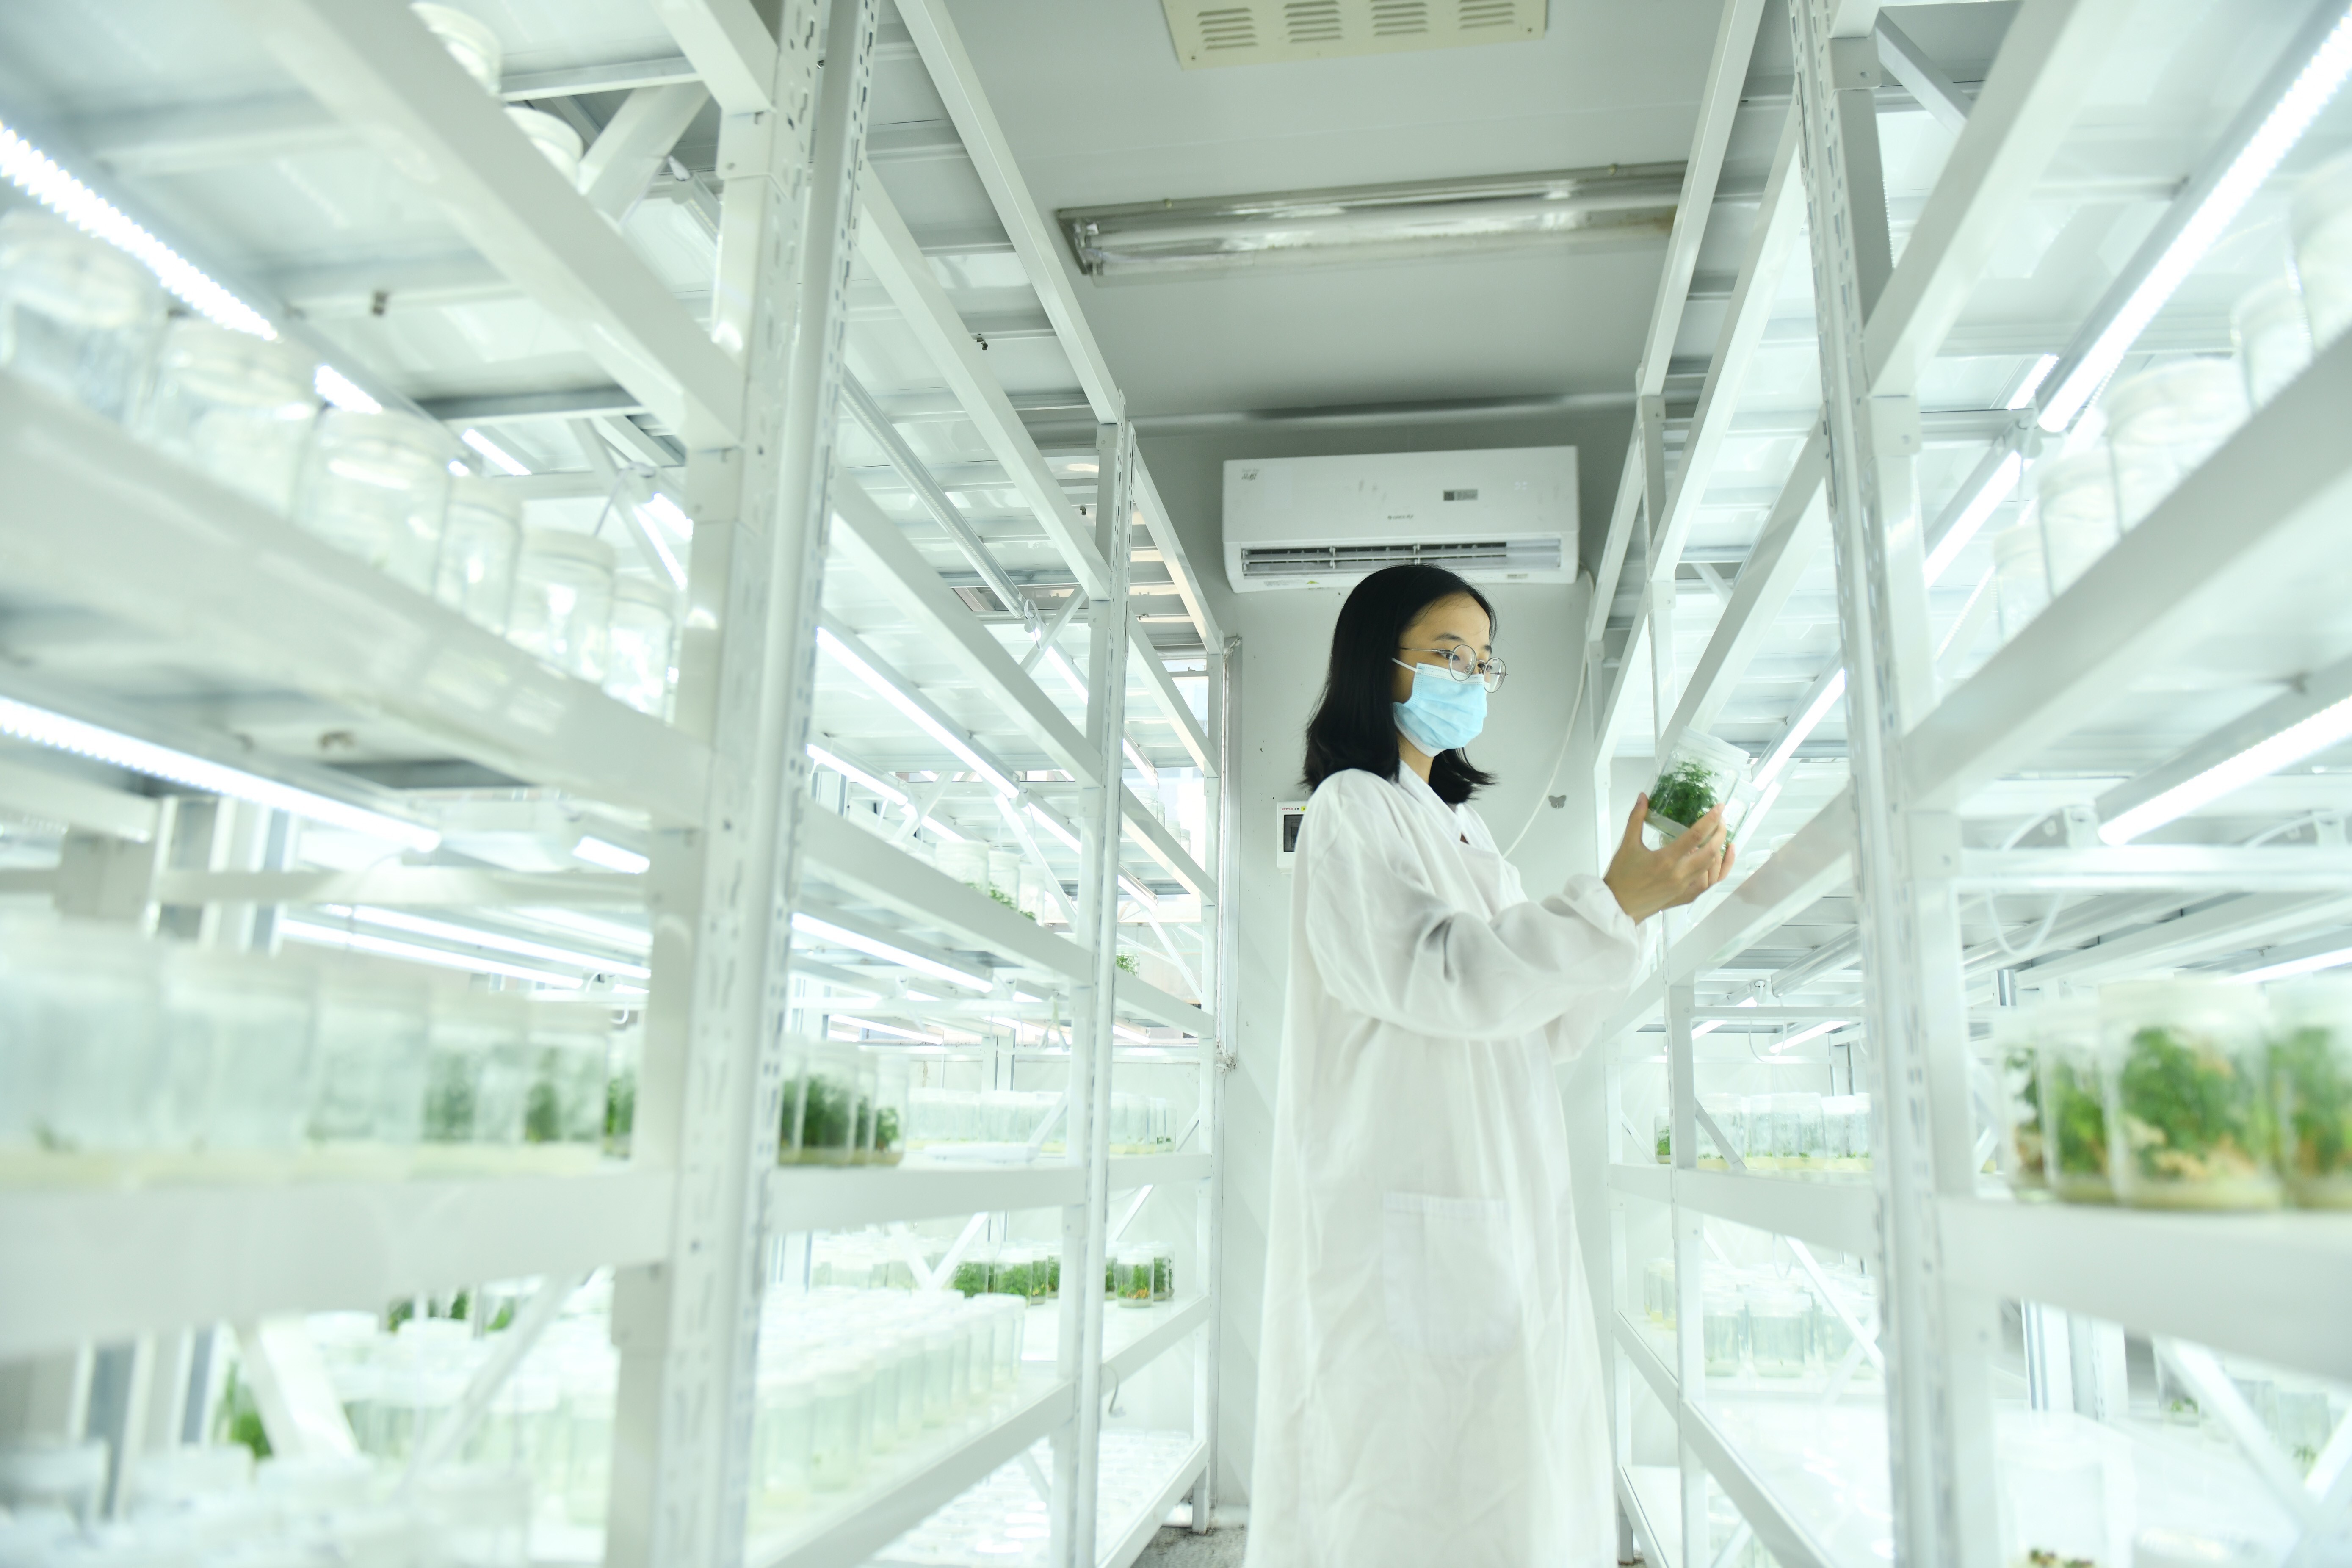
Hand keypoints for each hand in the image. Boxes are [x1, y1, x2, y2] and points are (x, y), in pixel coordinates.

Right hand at [1603, 794, 1734, 922]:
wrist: (1619, 905)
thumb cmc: (1621, 875)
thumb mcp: (1627, 845)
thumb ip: (1636, 819)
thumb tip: (1643, 797)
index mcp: (1665, 859)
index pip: (1696, 836)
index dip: (1710, 820)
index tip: (1720, 807)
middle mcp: (1679, 874)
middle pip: (1710, 852)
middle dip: (1720, 833)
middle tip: (1721, 820)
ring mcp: (1684, 886)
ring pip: (1712, 867)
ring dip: (1719, 850)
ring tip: (1719, 836)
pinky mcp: (1685, 895)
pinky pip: (1708, 882)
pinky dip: (1716, 869)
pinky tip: (1718, 859)